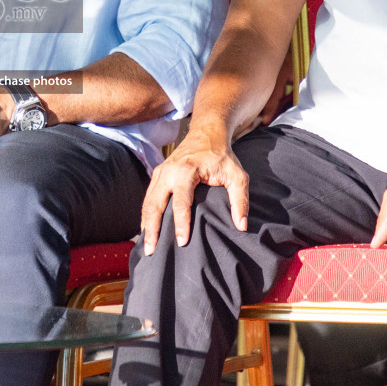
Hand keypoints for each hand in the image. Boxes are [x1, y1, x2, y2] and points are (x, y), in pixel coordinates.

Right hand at [140, 137, 249, 254]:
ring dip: (145, 224)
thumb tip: (241, 226)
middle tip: (151, 251)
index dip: (181, 223)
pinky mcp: (157, 175)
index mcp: (186, 171)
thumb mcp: (237, 176)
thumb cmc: (222, 156)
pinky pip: (148, 197)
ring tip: (146, 246)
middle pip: (155, 204)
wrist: (207, 133)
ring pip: (147, 202)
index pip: (180, 202)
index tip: (181, 242)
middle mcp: (168, 172)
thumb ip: (240, 200)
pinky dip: (145, 215)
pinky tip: (146, 230)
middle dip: (152, 229)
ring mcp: (160, 172)